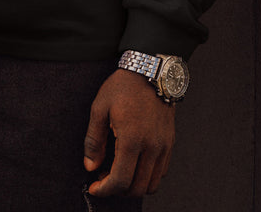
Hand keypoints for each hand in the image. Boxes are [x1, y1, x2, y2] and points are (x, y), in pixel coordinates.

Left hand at [83, 69, 175, 197]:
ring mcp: (163, 145)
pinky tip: (134, 164)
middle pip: (137, 188)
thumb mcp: (100, 107)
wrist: (151, 69)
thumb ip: (94, 140)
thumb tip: (90, 166)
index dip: (104, 190)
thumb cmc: (123, 86)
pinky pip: (162, 172)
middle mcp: (151, 147)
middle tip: (104, 179)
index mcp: (131, 139)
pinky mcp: (170, 142)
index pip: (120, 180)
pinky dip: (148, 176)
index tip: (94, 187)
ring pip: (152, 184)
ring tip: (119, 173)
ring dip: (134, 186)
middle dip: (117, 190)